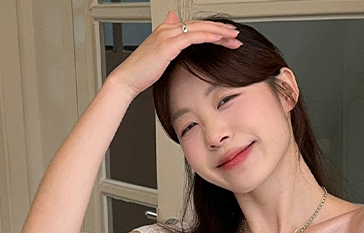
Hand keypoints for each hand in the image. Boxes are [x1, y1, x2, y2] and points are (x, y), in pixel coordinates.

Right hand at [111, 10, 241, 97]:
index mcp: (167, 31)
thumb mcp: (159, 55)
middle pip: (200, 25)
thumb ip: (169, 40)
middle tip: (236, 34)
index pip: (195, 27)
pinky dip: (207, 36)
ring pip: (199, 28)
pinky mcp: (168, 44)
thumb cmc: (142, 72)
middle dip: (220, 29)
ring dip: (218, 32)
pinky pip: (192, 37)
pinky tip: (219, 38)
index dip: (212, 30)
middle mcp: (168, 29)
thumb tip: (174, 22)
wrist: (128, 79)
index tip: (227, 36)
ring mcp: (168, 35)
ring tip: (233, 37)